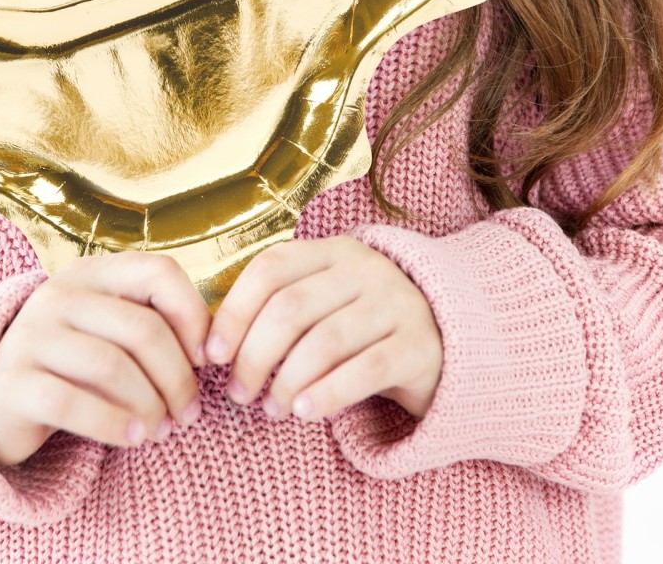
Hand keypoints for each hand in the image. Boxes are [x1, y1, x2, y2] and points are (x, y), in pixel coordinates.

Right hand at [0, 251, 210, 466]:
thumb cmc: (68, 367)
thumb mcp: (106, 334)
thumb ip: (150, 327)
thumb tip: (210, 351)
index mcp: (90, 274)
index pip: (158, 272)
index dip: (193, 315)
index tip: (207, 359)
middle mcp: (57, 296)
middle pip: (142, 328)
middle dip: (177, 377)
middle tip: (188, 413)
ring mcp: (30, 336)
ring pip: (113, 367)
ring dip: (150, 405)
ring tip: (162, 430)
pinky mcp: (14, 383)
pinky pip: (75, 403)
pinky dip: (115, 425)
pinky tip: (134, 439)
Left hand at [205, 236, 441, 423]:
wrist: (450, 343)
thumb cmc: (366, 329)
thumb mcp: (327, 303)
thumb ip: (281, 310)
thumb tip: (214, 344)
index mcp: (334, 250)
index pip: (270, 268)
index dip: (234, 311)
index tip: (211, 354)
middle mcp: (367, 268)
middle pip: (291, 308)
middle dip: (254, 356)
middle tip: (240, 394)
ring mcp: (397, 303)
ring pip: (324, 341)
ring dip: (286, 381)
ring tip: (271, 408)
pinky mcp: (419, 345)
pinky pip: (365, 370)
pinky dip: (327, 393)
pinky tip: (303, 412)